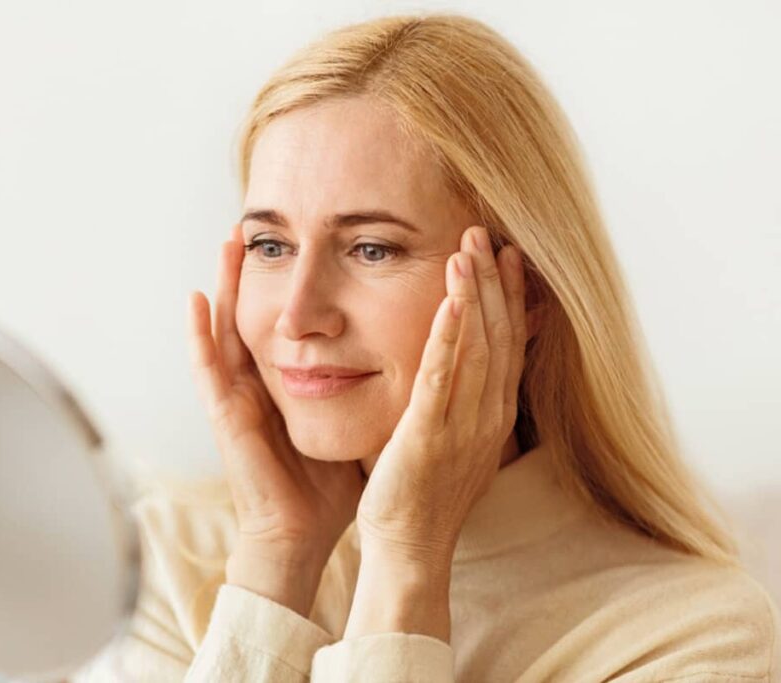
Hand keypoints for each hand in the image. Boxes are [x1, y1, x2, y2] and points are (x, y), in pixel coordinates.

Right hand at [186, 223, 366, 614]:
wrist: (304, 534)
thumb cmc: (329, 484)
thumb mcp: (356, 421)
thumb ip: (374, 389)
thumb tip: (418, 355)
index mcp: (287, 384)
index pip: (285, 322)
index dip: (290, 283)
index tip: (304, 241)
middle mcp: (259, 384)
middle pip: (253, 312)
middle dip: (254, 269)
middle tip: (259, 223)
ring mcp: (238, 398)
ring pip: (226, 328)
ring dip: (226, 283)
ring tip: (230, 240)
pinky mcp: (226, 417)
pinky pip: (208, 369)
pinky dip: (199, 334)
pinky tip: (196, 298)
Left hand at [349, 225, 527, 641]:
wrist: (410, 545)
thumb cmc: (425, 491)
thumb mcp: (457, 436)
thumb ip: (465, 395)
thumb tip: (468, 358)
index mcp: (494, 413)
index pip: (509, 341)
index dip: (510, 295)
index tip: (508, 253)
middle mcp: (488, 415)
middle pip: (499, 335)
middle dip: (494, 282)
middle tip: (485, 232)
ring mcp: (463, 427)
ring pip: (476, 349)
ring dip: (474, 296)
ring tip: (468, 249)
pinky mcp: (428, 437)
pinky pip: (441, 380)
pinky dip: (448, 339)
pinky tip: (450, 304)